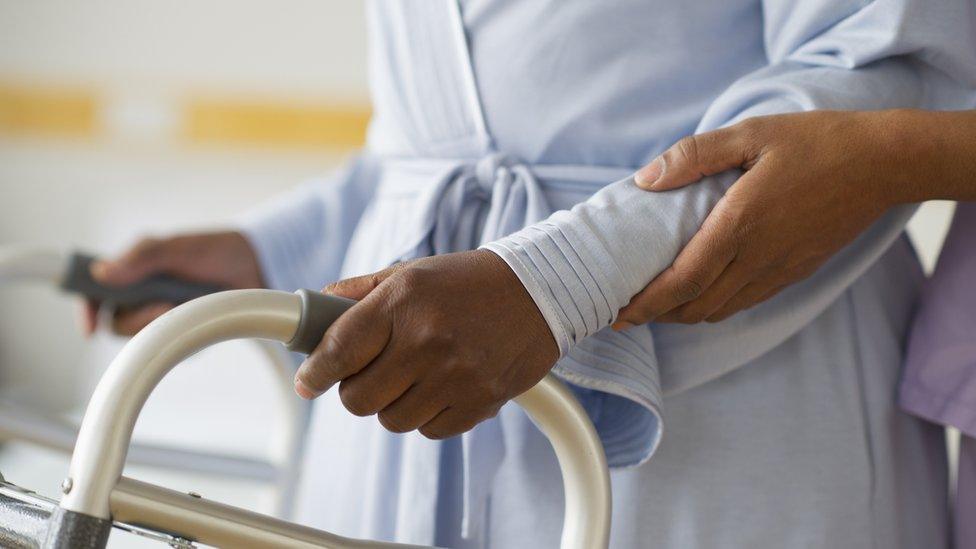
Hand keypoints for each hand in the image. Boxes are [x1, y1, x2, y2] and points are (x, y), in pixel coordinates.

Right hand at [82, 231, 263, 335]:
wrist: (255, 265)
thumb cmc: (213, 251)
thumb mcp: (175, 249)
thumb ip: (141, 259)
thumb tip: (101, 272)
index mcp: (133, 270)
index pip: (96, 293)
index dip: (88, 310)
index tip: (91, 327)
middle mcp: (142, 293)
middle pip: (118, 322)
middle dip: (137, 319)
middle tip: (165, 306)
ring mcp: (161, 312)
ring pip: (142, 336)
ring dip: (160, 324)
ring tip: (185, 305)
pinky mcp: (181, 328)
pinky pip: (170, 344)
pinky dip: (181, 334)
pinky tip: (198, 315)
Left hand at [294, 249, 558, 438]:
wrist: (541, 291)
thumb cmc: (469, 281)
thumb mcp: (412, 272)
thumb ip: (360, 292)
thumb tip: (315, 306)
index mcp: (403, 301)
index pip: (340, 349)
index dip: (316, 372)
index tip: (307, 382)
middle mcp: (426, 340)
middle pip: (359, 399)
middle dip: (356, 391)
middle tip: (371, 374)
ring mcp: (455, 375)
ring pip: (392, 420)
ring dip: (394, 404)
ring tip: (415, 377)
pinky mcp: (480, 401)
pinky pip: (430, 431)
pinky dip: (428, 415)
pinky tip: (443, 387)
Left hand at [615, 110, 908, 326]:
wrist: (884, 163)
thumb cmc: (815, 142)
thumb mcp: (750, 133)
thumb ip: (693, 156)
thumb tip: (645, 179)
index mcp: (740, 225)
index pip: (681, 281)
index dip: (646, 304)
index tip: (616, 312)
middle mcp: (758, 258)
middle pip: (695, 306)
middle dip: (656, 315)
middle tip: (624, 310)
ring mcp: (779, 270)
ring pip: (719, 310)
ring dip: (683, 313)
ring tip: (655, 304)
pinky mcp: (795, 273)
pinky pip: (745, 302)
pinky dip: (714, 306)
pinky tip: (700, 292)